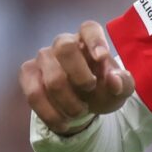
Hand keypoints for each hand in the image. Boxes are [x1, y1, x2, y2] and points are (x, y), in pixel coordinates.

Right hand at [18, 20, 134, 135]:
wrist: (83, 105)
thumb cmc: (104, 88)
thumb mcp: (121, 89)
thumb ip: (123, 83)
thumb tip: (114, 80)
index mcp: (88, 40)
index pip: (88, 28)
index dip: (95, 40)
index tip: (102, 58)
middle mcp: (63, 43)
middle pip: (64, 47)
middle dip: (78, 73)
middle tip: (90, 89)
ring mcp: (43, 58)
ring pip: (50, 77)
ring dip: (67, 101)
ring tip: (80, 112)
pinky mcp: (28, 75)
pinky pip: (34, 94)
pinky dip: (50, 113)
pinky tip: (63, 123)